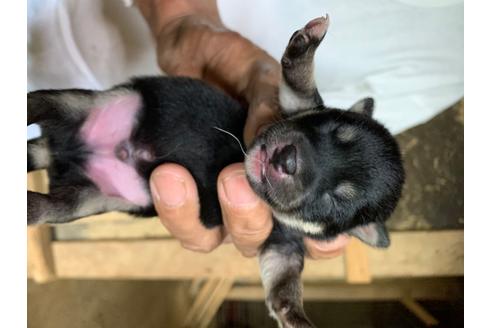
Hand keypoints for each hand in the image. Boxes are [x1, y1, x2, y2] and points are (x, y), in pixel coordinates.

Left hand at [139, 0, 349, 256]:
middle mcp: (256, 199)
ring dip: (197, 217)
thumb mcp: (262, 78)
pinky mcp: (180, 197)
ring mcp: (217, 203)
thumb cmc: (239, 66)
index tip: (322, 236)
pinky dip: (170, 205)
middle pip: (260, 239)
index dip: (323, 241)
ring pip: (212, 239)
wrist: (193, 49)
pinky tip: (164, 175)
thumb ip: (270, 107)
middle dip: (250, 218)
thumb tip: (267, 140)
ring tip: (177, 176)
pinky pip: (176, 220)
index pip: (314, 225)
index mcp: (290, 177)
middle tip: (234, 179)